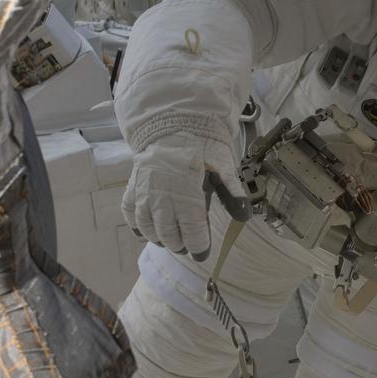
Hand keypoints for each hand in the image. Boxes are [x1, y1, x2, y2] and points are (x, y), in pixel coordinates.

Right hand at [121, 133, 236, 260]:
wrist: (174, 125)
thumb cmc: (202, 147)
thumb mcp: (223, 166)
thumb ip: (232, 192)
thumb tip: (245, 215)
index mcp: (188, 196)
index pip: (193, 234)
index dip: (199, 248)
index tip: (202, 253)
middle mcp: (163, 200)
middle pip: (170, 237)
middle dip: (180, 244)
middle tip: (188, 244)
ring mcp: (145, 196)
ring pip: (149, 230)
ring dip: (161, 238)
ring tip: (171, 236)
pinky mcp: (132, 189)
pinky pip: (131, 215)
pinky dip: (139, 226)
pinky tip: (148, 228)